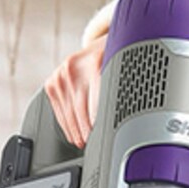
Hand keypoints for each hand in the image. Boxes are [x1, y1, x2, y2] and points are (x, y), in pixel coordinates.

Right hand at [43, 2, 115, 144]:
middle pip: (80, 110)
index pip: (97, 101)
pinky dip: (67, 125)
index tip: (105, 136)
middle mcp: (74, 68)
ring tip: (84, 143)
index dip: (100, 122)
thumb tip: (137, 114)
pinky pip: (59, 110)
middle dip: (88, 131)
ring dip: (77, 132)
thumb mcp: (124, 67)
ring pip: (68, 113)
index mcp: (96, 63)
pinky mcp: (52, 83)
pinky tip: (74, 134)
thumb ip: (126, 86)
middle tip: (94, 144)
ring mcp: (61, 76)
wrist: (97, 44)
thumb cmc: (114, 57)